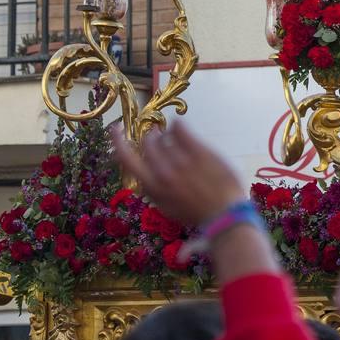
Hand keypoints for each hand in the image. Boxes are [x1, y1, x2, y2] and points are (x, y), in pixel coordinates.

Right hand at [111, 123, 243, 226]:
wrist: (224, 214)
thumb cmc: (196, 213)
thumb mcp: (166, 207)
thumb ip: (154, 189)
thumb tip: (146, 172)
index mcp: (152, 188)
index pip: (126, 159)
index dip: (118, 142)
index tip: (115, 129)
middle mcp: (162, 172)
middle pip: (148, 144)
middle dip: (151, 138)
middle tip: (156, 136)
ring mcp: (180, 161)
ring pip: (165, 136)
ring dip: (166, 134)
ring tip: (173, 137)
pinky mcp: (198, 152)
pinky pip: (181, 129)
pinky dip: (178, 125)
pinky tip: (179, 125)